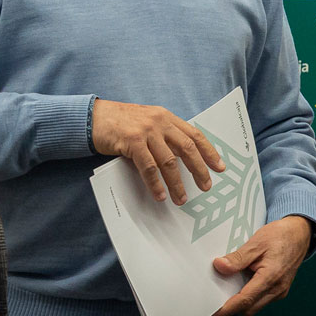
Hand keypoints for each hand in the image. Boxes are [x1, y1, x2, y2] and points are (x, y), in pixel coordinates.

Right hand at [91, 101, 222, 203]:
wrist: (95, 117)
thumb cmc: (121, 123)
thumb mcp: (148, 123)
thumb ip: (165, 136)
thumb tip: (183, 160)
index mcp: (167, 118)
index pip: (194, 135)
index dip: (209, 152)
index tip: (220, 167)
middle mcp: (160, 122)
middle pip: (187, 148)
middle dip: (199, 169)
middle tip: (206, 186)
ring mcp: (147, 131)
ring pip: (169, 161)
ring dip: (177, 183)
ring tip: (181, 198)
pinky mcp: (132, 141)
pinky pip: (149, 167)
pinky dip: (156, 183)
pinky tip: (160, 194)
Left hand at [208, 216, 310, 315]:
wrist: (299, 234)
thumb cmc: (281, 236)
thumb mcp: (256, 243)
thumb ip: (238, 258)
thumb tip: (220, 266)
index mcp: (271, 277)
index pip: (244, 300)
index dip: (225, 310)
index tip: (211, 315)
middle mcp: (277, 289)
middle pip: (248, 308)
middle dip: (231, 306)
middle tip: (215, 298)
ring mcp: (280, 291)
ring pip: (254, 306)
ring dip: (241, 301)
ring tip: (230, 286)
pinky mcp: (280, 290)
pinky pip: (261, 300)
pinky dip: (250, 296)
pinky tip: (244, 282)